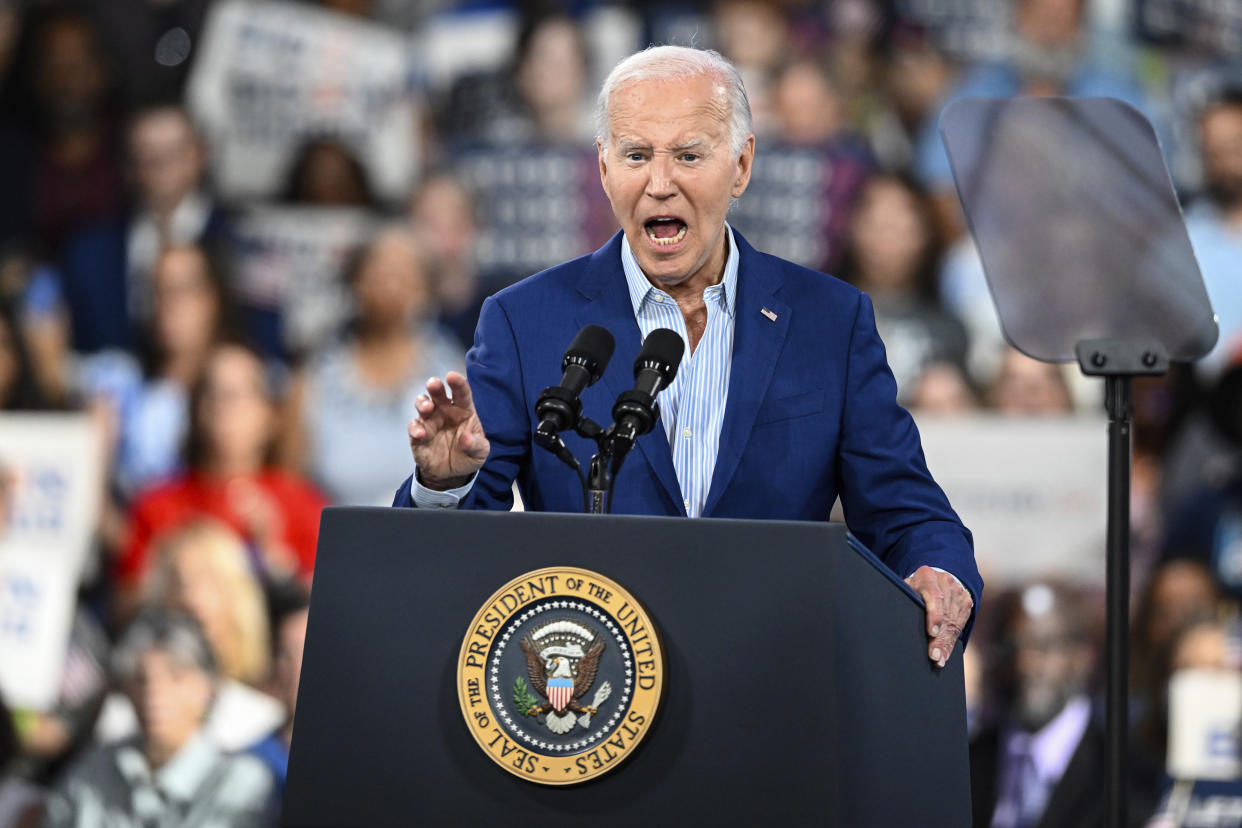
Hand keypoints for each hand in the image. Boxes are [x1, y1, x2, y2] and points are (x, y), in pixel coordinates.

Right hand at [408, 372, 489, 489]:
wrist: (451, 473)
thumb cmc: (468, 454)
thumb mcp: (480, 452)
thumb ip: (476, 445)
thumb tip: (467, 439)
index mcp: (463, 410)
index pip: (461, 393)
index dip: (458, 383)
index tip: (452, 376)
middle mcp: (445, 411)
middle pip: (438, 393)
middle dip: (435, 386)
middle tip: (433, 384)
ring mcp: (430, 421)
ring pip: (422, 404)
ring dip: (422, 403)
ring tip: (427, 408)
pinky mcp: (418, 434)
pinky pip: (414, 426)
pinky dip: (415, 428)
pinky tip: (420, 434)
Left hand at [904, 566, 973, 668]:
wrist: (936, 578)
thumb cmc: (914, 587)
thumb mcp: (906, 587)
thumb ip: (904, 598)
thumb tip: (894, 618)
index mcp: (927, 576)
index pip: (934, 596)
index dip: (934, 616)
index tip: (932, 633)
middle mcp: (945, 582)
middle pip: (944, 614)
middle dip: (940, 638)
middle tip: (934, 656)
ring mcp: (958, 591)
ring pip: (954, 622)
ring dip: (946, 643)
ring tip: (939, 659)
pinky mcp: (966, 602)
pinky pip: (961, 624)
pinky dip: (953, 641)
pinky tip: (946, 653)